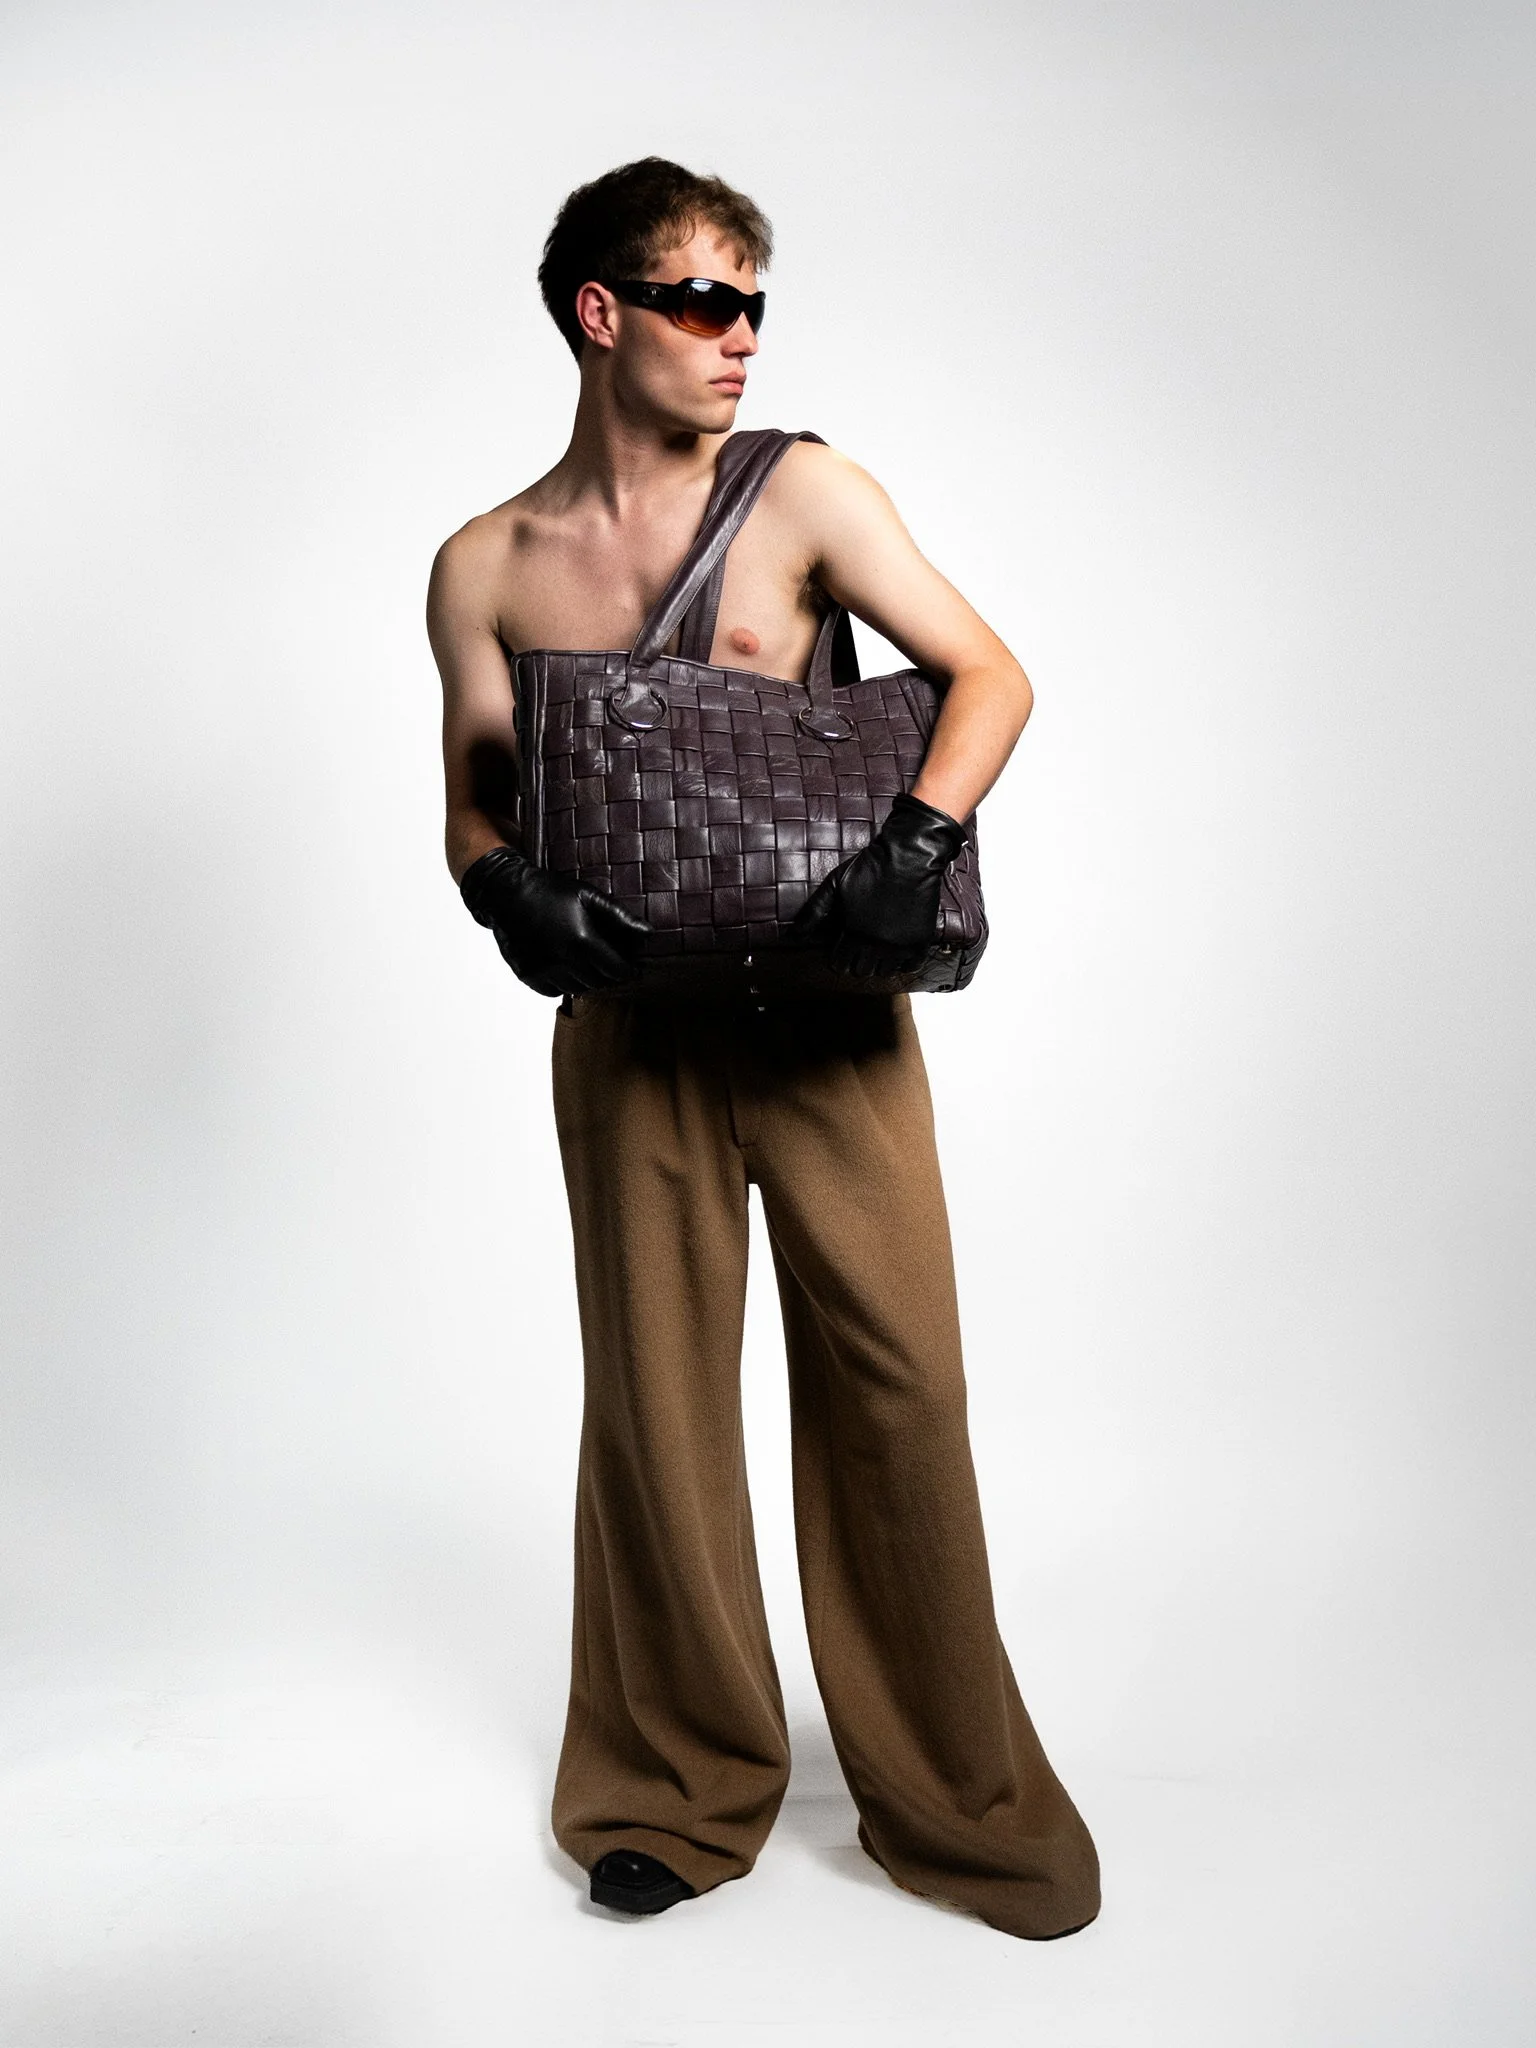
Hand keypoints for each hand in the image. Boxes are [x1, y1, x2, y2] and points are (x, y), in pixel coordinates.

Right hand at [459, 846, 651, 997]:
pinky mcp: (528, 976)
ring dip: (587, 979)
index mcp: (582, 943)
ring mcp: (544, 971)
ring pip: (578, 989)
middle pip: (599, 982)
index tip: (634, 968)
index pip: (617, 971)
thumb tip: (649, 934)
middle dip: (608, 974)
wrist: (506, 894)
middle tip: (610, 961)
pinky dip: (563, 982)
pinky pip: (555, 991)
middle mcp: (563, 962)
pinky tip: (563, 964)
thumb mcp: (588, 897)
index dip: (629, 971)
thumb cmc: (550, 891)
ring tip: (586, 960)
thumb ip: (620, 918)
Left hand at [788, 792, 964, 977]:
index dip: (838, 957)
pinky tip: (898, 950)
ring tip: (878, 948)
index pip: (840, 964)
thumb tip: (793, 934)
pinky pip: (911, 967)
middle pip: (862, 971)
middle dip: (857, 961)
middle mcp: (875, 944)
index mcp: (852, 932)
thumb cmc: (870, 867)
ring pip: (885, 972)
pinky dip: (904, 962)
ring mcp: (899, 944)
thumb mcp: (835, 884)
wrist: (909, 855)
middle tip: (860, 947)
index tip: (842, 948)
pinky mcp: (920, 940)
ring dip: (879, 963)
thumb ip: (815, 911)